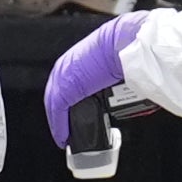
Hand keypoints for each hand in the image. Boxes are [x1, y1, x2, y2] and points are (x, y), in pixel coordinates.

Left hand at [39, 12, 149, 150]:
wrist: (125, 44)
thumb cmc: (127, 49)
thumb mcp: (116, 62)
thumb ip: (114, 74)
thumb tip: (128, 86)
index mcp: (77, 58)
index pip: (64, 83)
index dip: (66, 101)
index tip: (70, 114)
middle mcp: (66, 65)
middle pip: (56, 94)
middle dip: (60, 114)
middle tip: (67, 129)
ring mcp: (63, 76)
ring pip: (54, 104)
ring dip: (59, 121)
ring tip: (65, 136)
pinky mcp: (64, 88)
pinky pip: (57, 111)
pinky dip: (59, 126)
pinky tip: (63, 137)